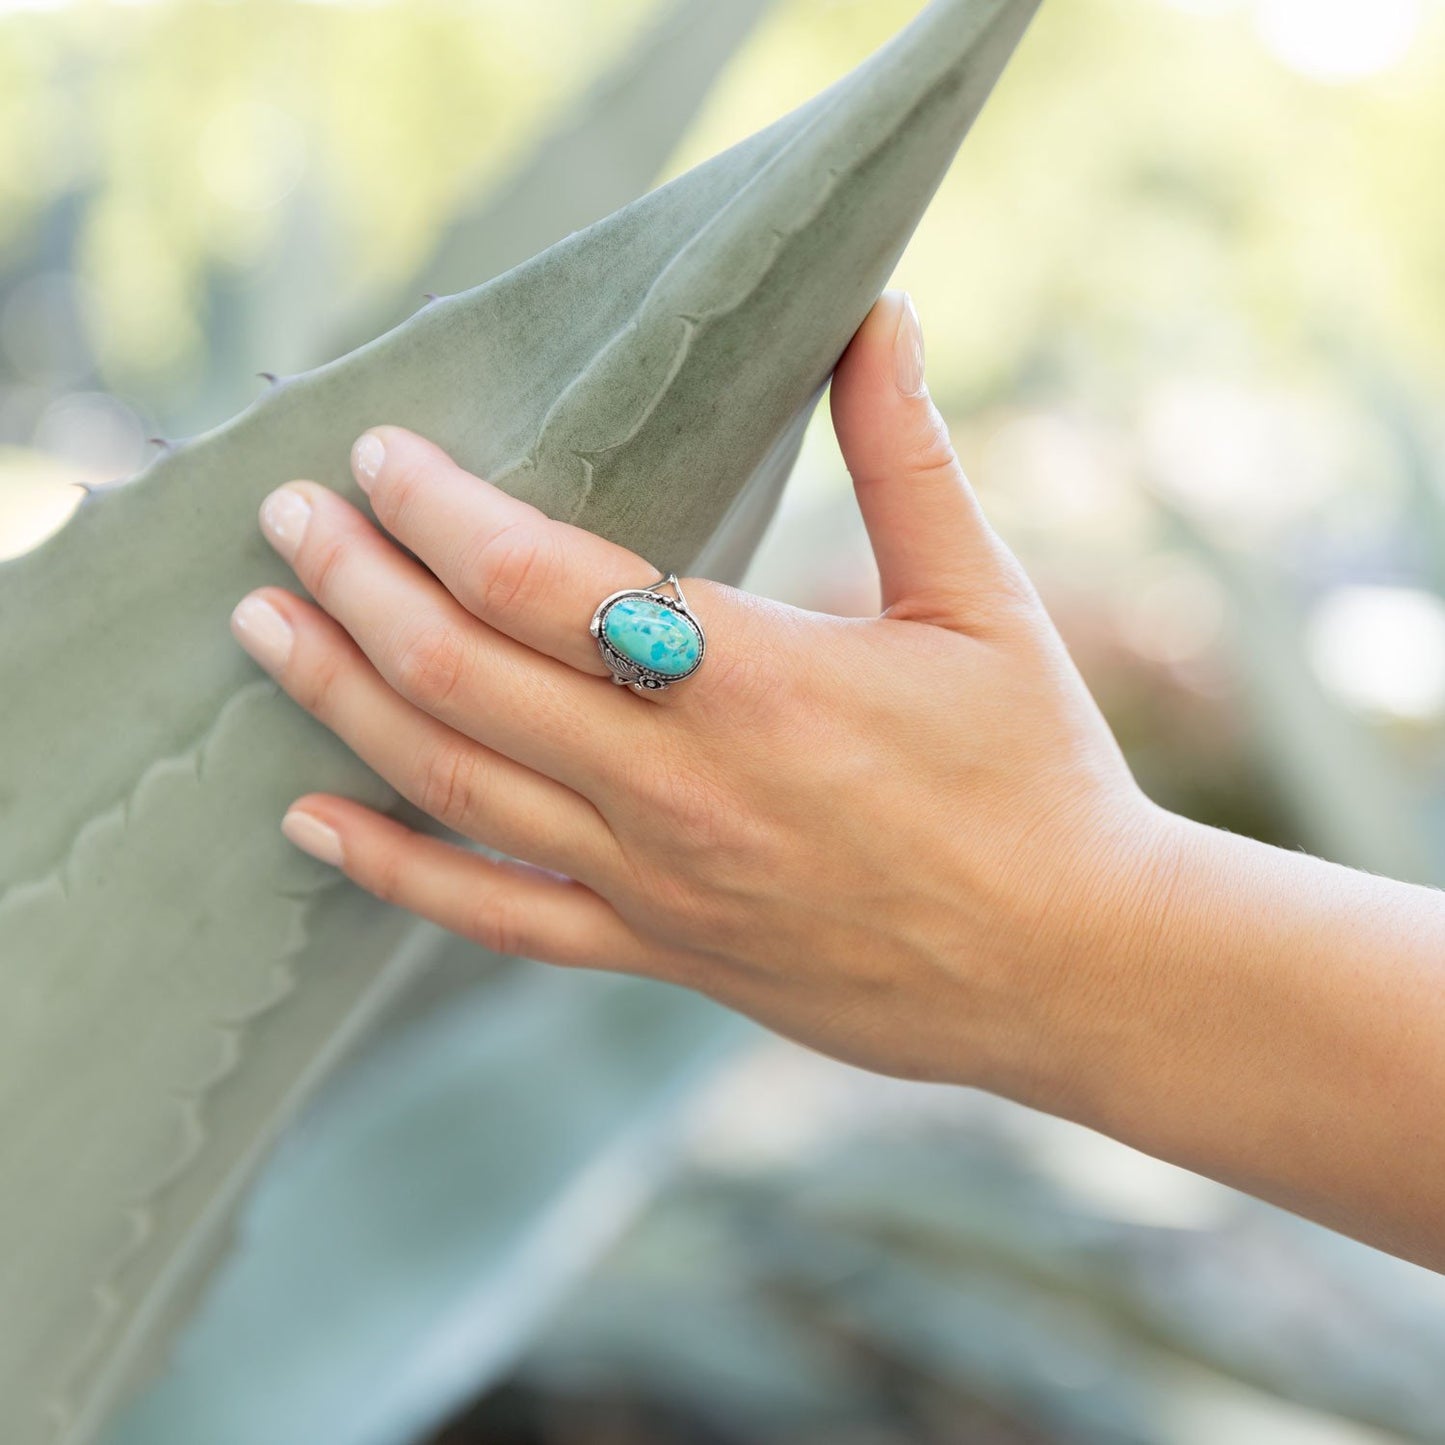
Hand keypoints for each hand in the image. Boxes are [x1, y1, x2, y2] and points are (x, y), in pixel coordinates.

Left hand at [230, 290, 1170, 1098]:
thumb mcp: (982, 599)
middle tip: (284, 521)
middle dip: (355, 584)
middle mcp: (679, 785)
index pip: (539, 579)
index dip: (440, 509)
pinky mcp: (659, 952)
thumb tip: (876, 314)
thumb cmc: (1036, 775)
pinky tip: (311, 823)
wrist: (1069, 963)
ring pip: (453, 785)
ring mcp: (656, 881)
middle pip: (461, 675)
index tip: (379, 454)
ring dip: (342, 700)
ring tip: (264, 631)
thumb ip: (907, 455)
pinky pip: (495, 918)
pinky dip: (393, 869)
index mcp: (754, 679)